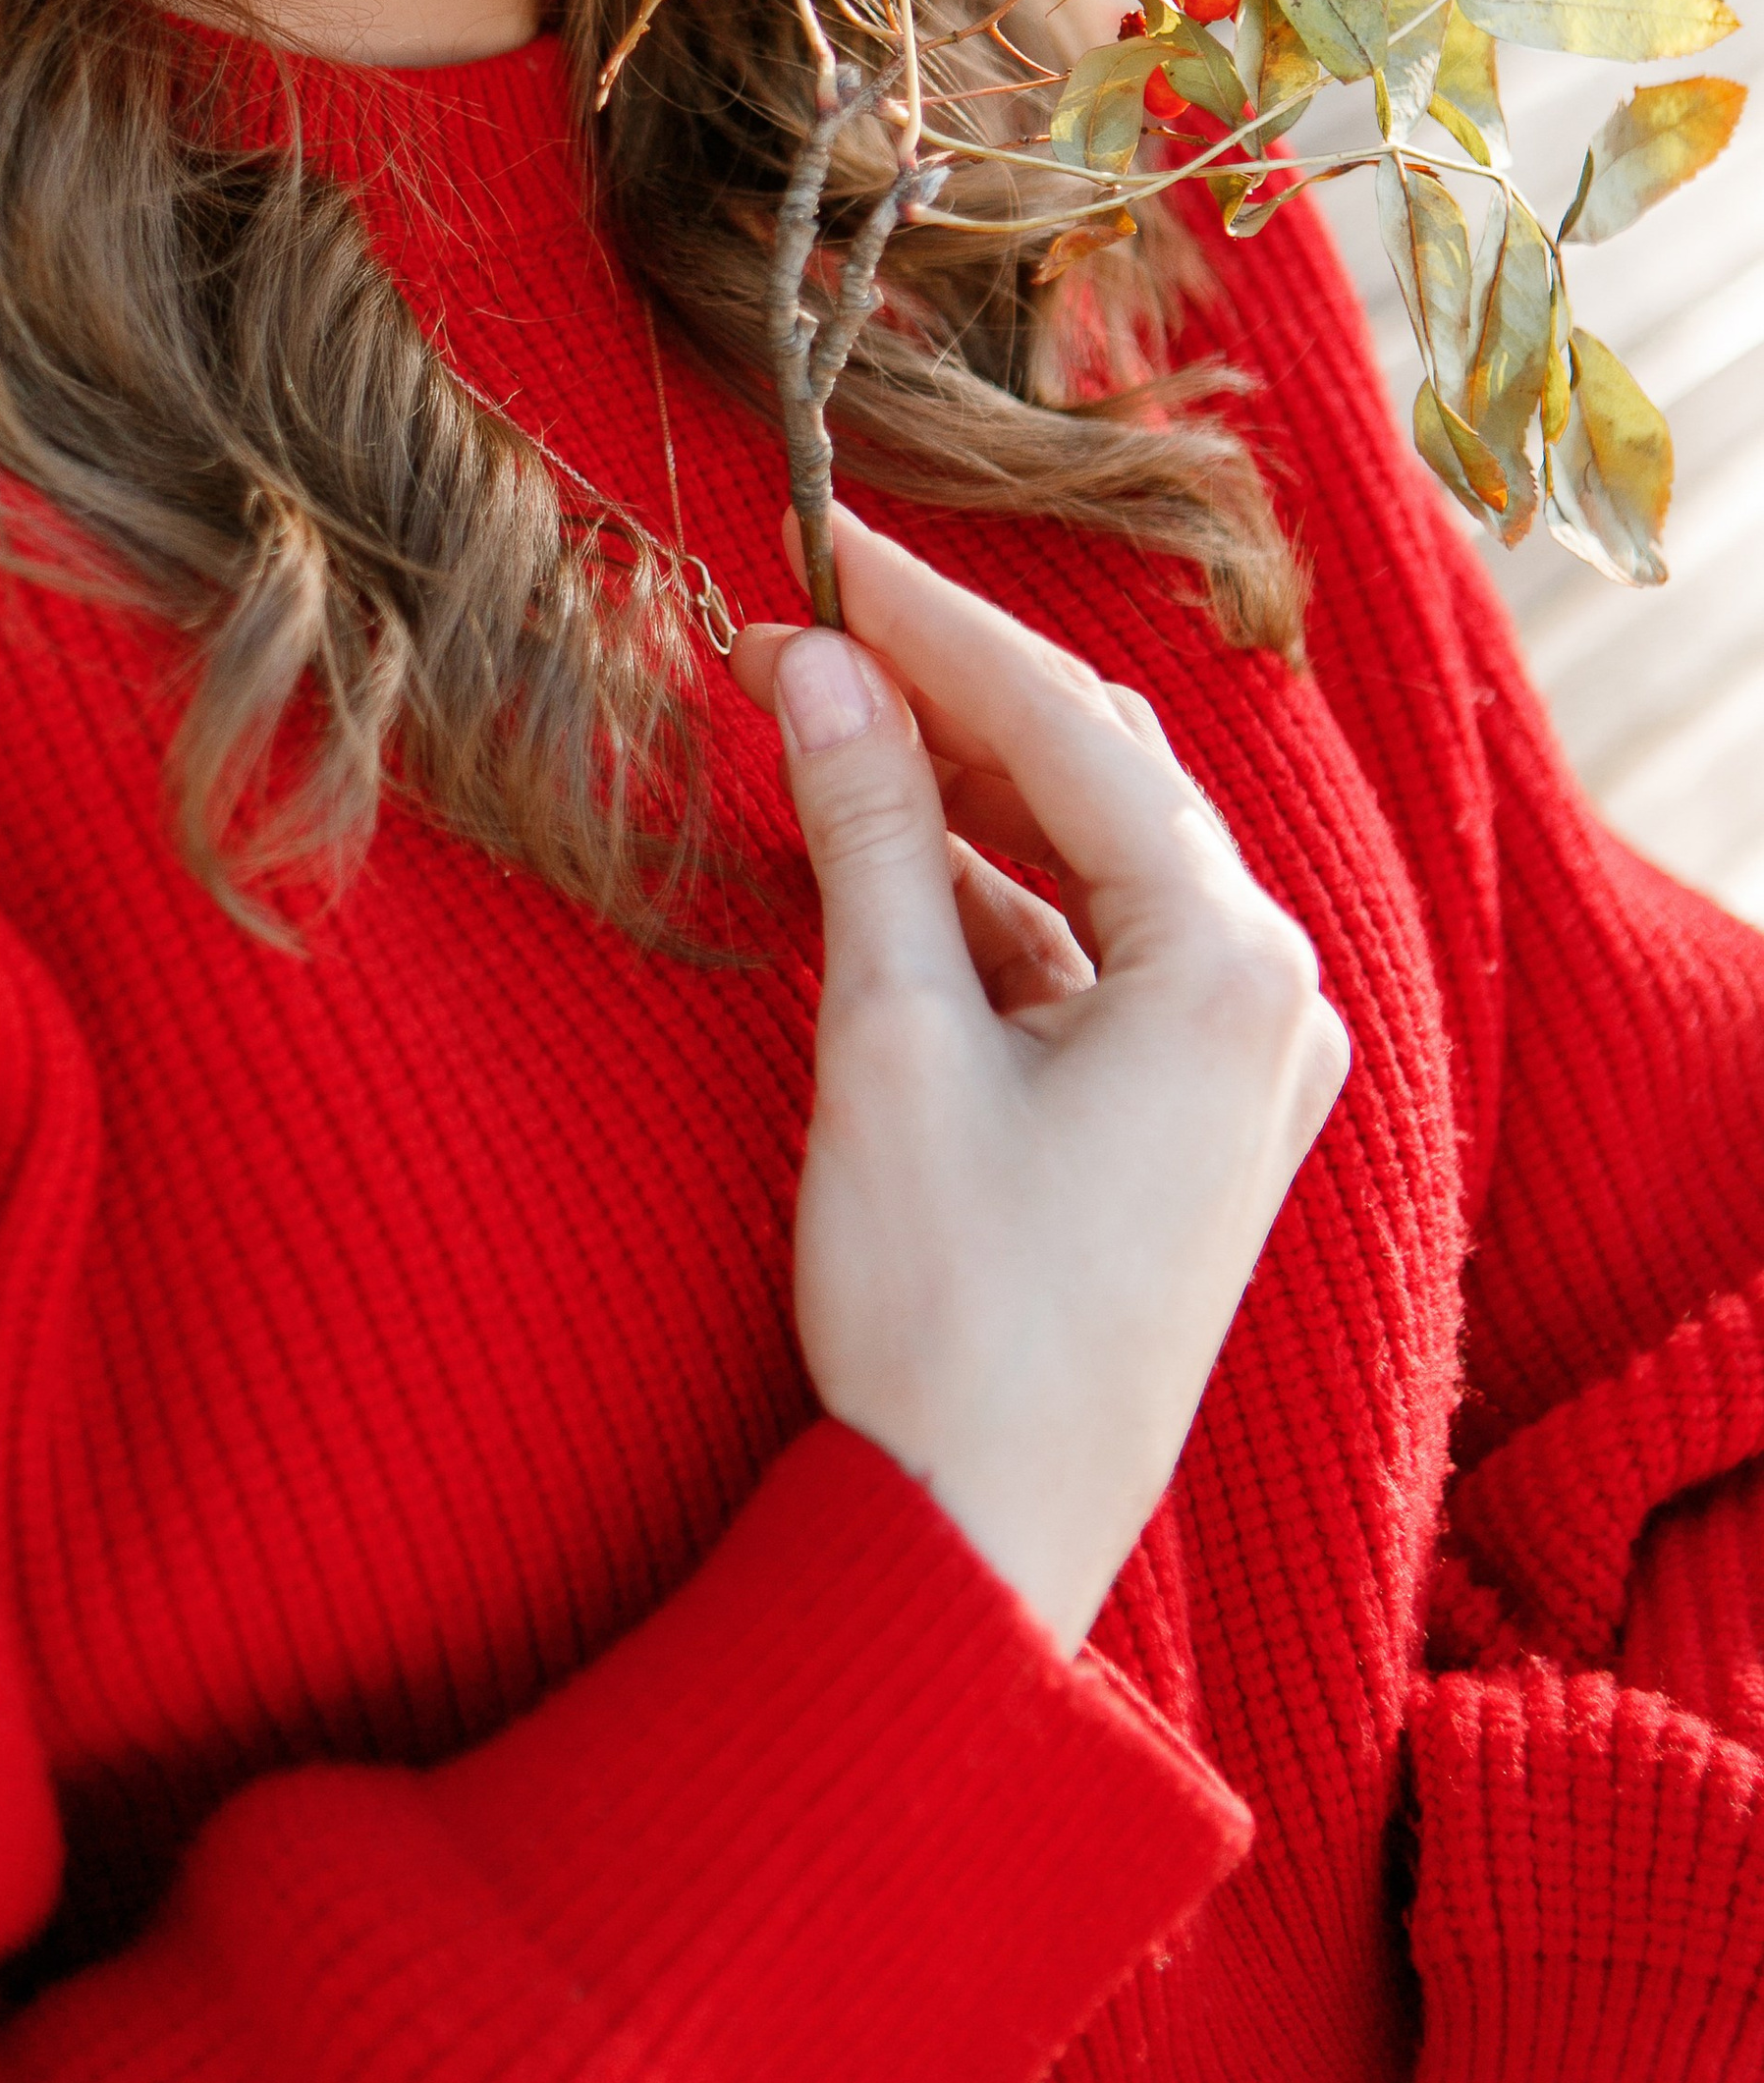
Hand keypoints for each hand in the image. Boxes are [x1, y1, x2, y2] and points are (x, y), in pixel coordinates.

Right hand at [732, 506, 1348, 1654]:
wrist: (982, 1543)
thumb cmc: (951, 1312)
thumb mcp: (892, 1044)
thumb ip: (868, 830)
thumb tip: (814, 661)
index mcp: (1235, 966)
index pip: (1072, 728)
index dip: (935, 622)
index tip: (822, 540)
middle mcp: (1275, 994)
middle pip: (1101, 779)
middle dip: (952, 694)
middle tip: (808, 618)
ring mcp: (1243, 1060)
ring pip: (1092, 859)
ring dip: (961, 792)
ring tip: (822, 718)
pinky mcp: (1189, 1114)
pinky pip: (1090, 950)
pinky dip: (986, 896)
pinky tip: (883, 857)